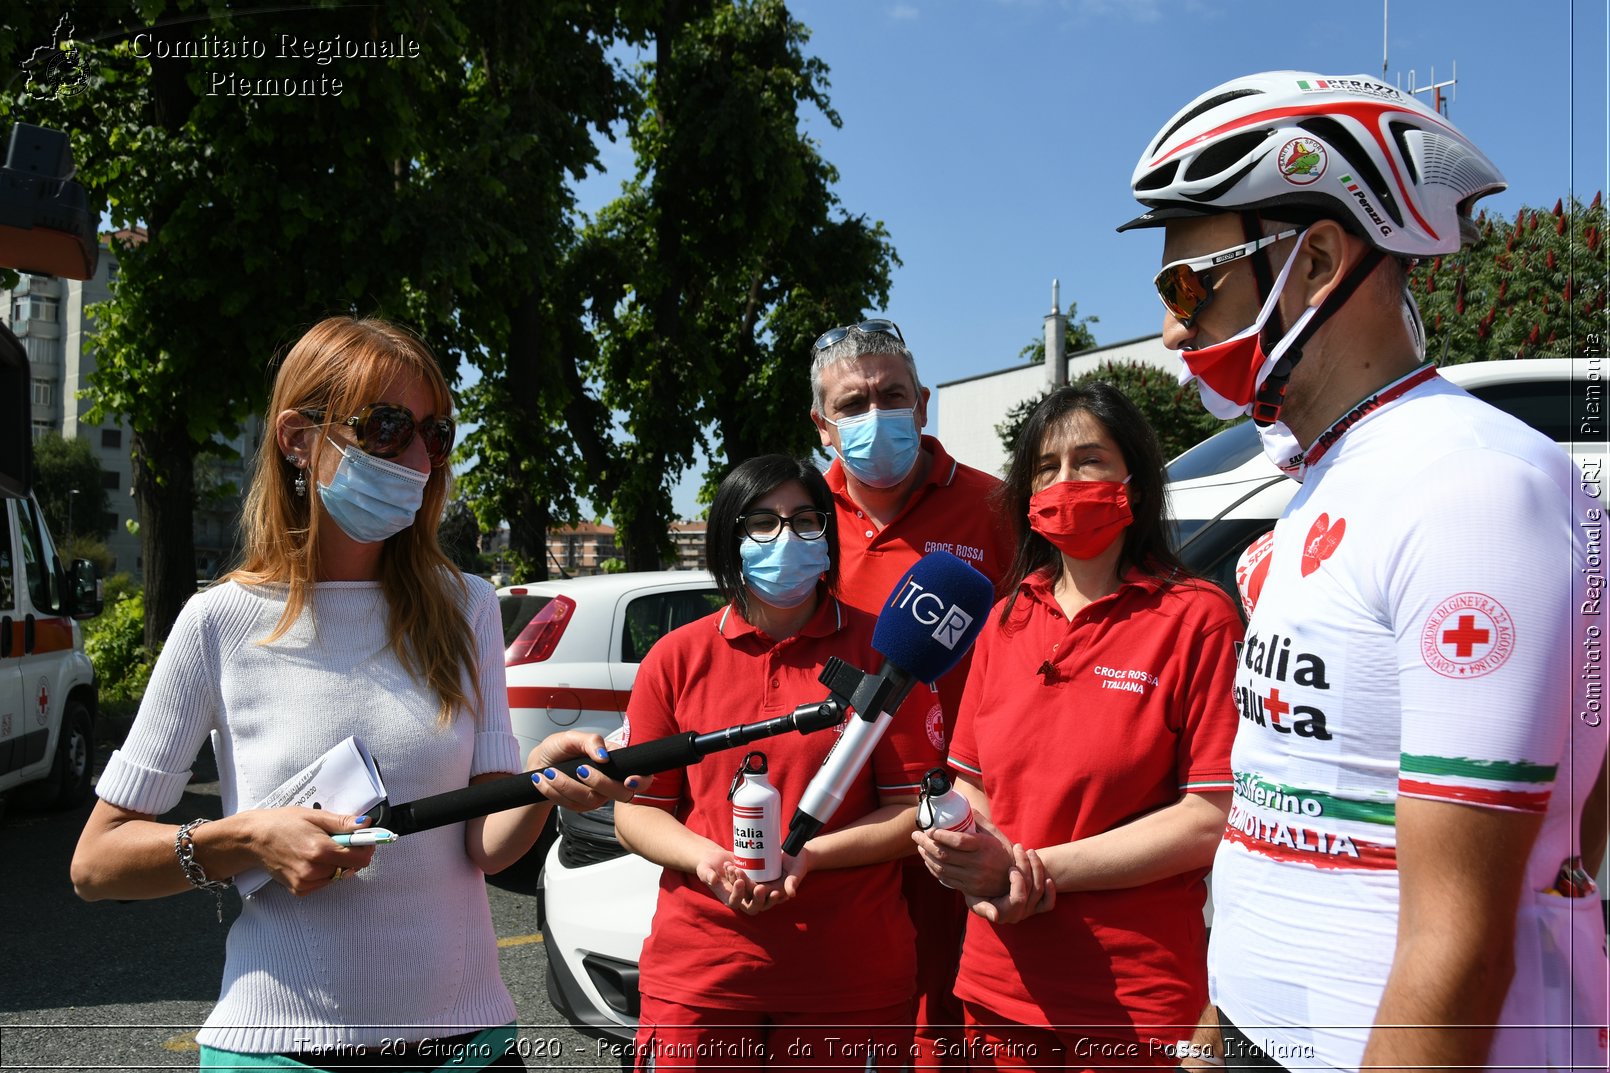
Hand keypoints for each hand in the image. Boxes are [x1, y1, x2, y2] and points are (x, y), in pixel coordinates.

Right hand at [251, 807, 376, 896]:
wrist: (253, 839)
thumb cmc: (282, 823)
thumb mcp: (315, 816)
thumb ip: (343, 823)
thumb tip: (366, 824)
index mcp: (320, 850)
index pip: (360, 857)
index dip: (367, 847)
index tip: (366, 839)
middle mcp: (314, 870)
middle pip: (351, 867)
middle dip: (350, 853)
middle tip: (336, 839)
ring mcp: (305, 882)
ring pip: (338, 875)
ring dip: (337, 863)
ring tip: (318, 848)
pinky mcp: (299, 890)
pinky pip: (324, 883)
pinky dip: (324, 872)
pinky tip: (310, 860)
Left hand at [527, 732, 650, 811]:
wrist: (539, 765)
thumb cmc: (558, 749)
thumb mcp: (571, 738)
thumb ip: (590, 741)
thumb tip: (604, 756)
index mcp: (615, 762)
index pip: (641, 775)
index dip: (641, 780)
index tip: (629, 780)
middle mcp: (610, 781)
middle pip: (619, 793)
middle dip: (598, 782)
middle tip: (579, 769)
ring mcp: (597, 796)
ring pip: (591, 799)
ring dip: (566, 785)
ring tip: (550, 772)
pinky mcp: (581, 806)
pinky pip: (572, 804)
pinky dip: (554, 791)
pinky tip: (543, 780)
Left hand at [729, 849, 811, 915]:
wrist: (795, 852)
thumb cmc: (798, 862)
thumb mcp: (797, 871)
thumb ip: (793, 881)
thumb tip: (791, 893)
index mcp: (774, 893)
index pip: (763, 896)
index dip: (756, 892)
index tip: (753, 884)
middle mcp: (763, 890)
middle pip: (749, 891)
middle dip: (742, 882)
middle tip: (737, 871)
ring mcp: (756, 881)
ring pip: (742, 884)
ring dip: (734, 877)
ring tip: (730, 867)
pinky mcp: (752, 873)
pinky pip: (741, 874)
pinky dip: (734, 870)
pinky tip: (728, 863)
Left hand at [913, 824, 1014, 897]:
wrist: (1012, 879)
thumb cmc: (1002, 850)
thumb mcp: (994, 832)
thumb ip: (978, 820)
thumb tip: (962, 805)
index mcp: (984, 847)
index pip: (958, 841)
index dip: (941, 835)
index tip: (930, 829)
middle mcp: (978, 864)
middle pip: (945, 854)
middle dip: (926, 843)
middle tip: (916, 834)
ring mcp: (972, 878)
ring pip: (942, 868)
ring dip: (927, 856)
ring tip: (919, 846)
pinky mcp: (968, 888)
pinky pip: (945, 879)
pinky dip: (933, 869)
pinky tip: (928, 860)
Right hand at [965, 844, 1054, 923]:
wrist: (983, 885)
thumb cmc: (975, 891)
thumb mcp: (973, 898)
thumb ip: (981, 907)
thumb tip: (995, 916)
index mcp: (1003, 913)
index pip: (1018, 899)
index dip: (1018, 882)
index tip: (1011, 867)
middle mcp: (1017, 915)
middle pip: (1031, 890)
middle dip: (1026, 866)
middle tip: (1019, 848)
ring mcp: (1028, 911)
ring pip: (1039, 890)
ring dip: (1037, 868)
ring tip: (1029, 851)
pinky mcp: (1036, 906)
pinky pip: (1048, 903)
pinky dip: (1051, 891)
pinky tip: (1046, 877)